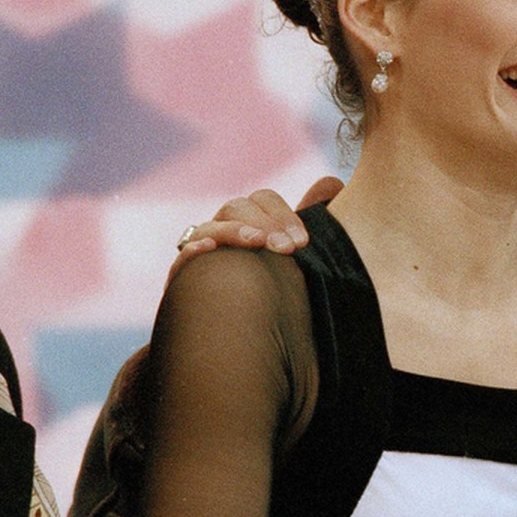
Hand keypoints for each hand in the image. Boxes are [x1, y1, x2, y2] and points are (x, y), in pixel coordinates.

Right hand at [169, 178, 343, 280]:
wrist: (238, 334)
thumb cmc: (272, 289)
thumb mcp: (293, 256)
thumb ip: (308, 220)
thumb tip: (333, 182)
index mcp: (252, 221)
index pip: (263, 200)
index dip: (283, 214)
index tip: (303, 242)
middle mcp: (224, 229)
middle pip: (237, 207)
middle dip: (265, 224)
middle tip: (287, 249)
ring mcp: (201, 250)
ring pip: (210, 227)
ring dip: (235, 231)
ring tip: (257, 243)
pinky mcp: (183, 277)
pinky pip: (183, 257)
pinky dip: (193, 249)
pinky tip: (208, 248)